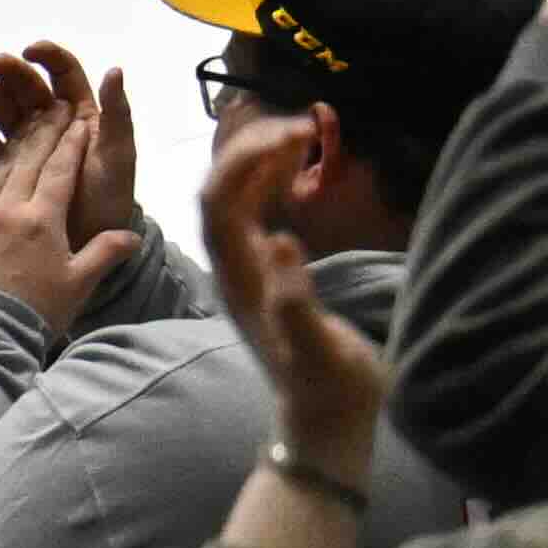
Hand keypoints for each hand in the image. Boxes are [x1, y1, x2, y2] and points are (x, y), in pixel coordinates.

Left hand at [0, 51, 134, 331]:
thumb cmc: (38, 308)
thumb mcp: (80, 282)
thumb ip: (106, 252)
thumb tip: (133, 235)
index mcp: (41, 219)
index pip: (60, 169)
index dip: (71, 142)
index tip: (80, 119)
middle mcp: (8, 209)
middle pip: (28, 159)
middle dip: (44, 130)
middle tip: (55, 107)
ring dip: (15, 143)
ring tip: (27, 123)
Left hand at [199, 118, 389, 486]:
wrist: (324, 423)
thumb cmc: (327, 388)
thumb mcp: (316, 347)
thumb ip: (295, 299)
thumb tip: (280, 242)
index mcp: (239, 276)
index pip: (220, 202)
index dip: (245, 161)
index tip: (289, 134)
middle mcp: (235, 267)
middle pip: (222, 192)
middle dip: (252, 150)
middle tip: (301, 124)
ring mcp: (250, 268)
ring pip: (239, 199)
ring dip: (262, 162)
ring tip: (303, 132)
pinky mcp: (269, 272)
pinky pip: (258, 215)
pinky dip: (274, 183)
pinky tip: (298, 166)